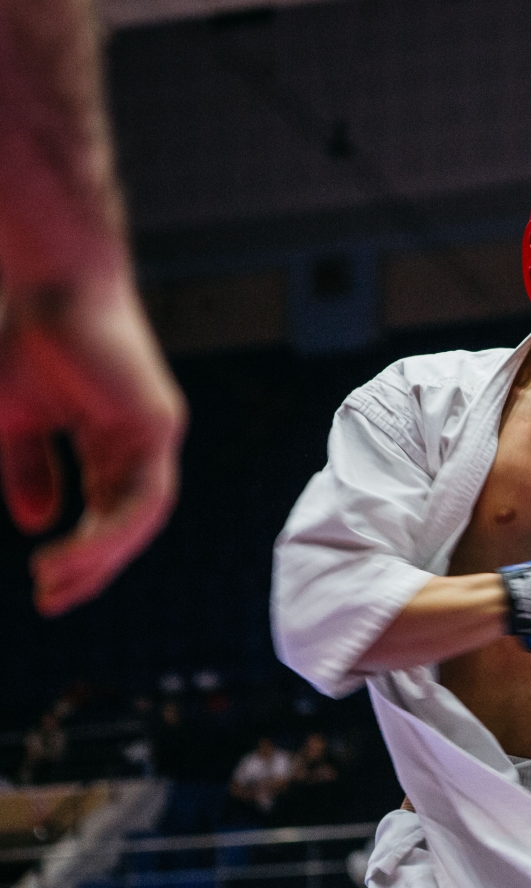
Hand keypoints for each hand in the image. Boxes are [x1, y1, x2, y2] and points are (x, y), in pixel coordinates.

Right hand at [0, 271, 185, 614]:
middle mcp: (141, 441)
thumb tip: (39, 523)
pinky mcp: (159, 425)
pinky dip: (113, 531)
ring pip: (141, 517)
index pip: (108, 512)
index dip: (81, 554)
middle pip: (130, 523)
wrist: (48, 287)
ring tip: (56, 581)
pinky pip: (144, 496)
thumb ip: (28, 471)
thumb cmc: (27, 342)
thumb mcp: (13, 424)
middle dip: (94, 567)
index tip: (45, 587)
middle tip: (54, 600)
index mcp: (112, 442)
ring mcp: (155, 433)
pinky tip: (74, 551)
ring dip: (101, 557)